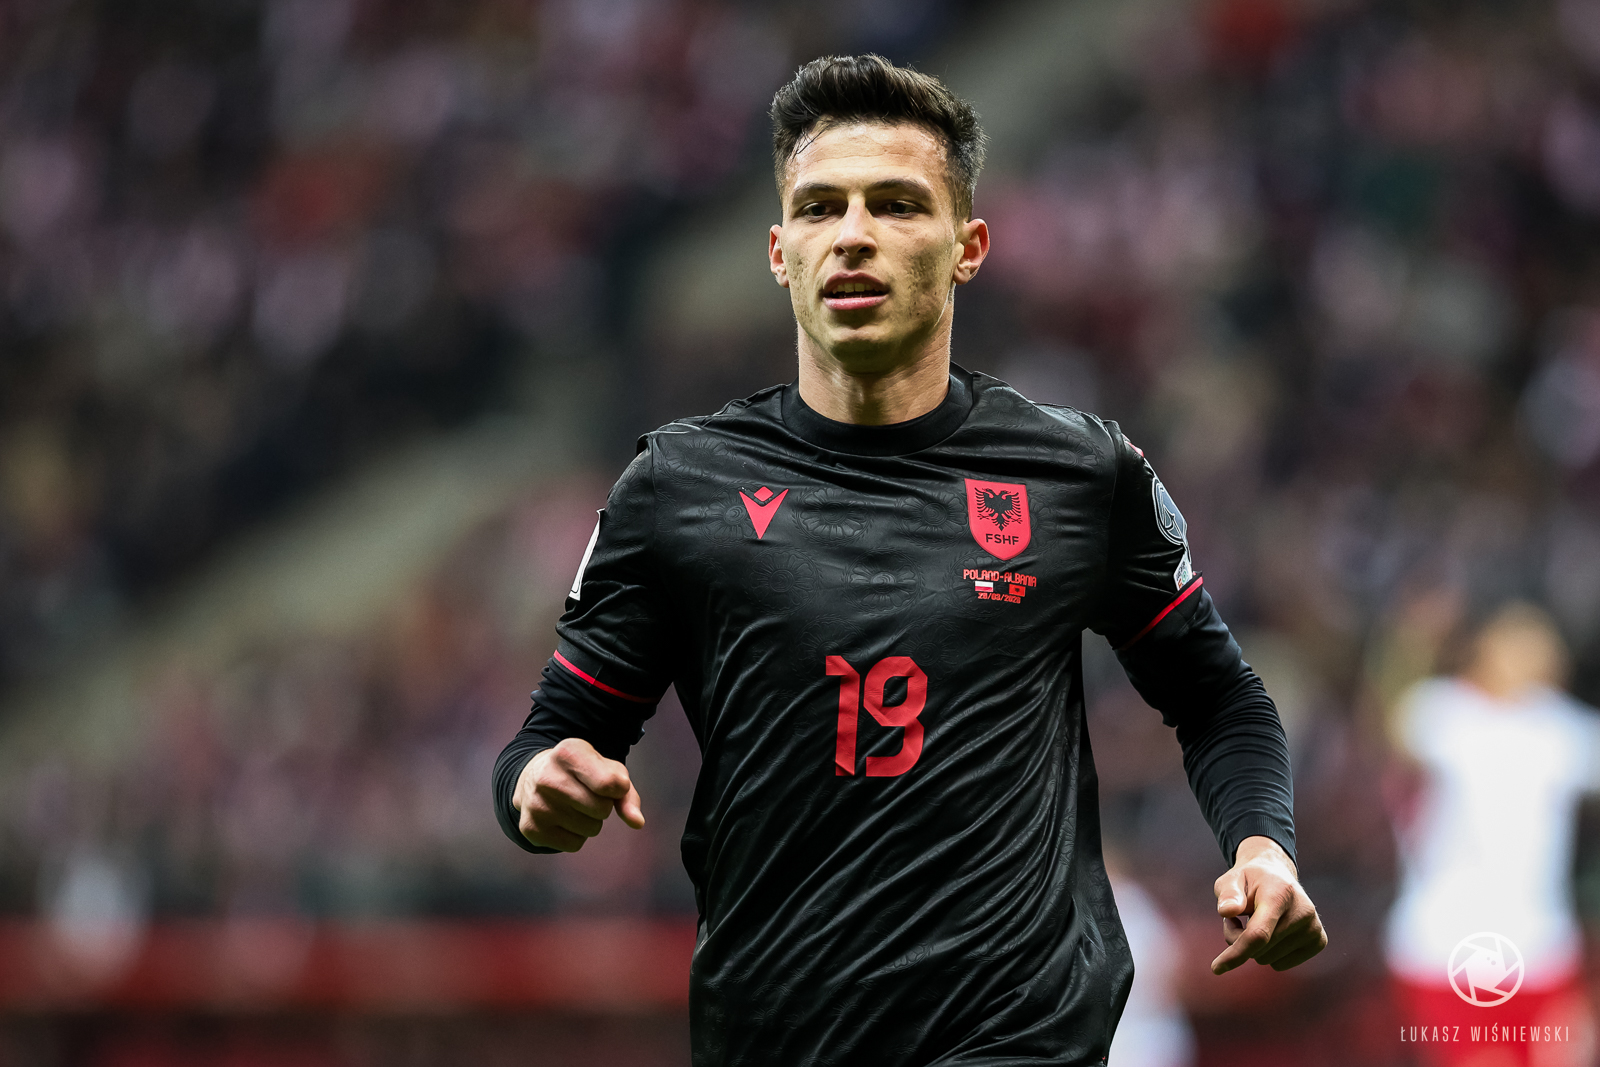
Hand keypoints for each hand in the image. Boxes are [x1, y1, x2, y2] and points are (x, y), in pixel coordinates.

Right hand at [512, 738, 644, 851]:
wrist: (534, 777)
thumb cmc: (582, 773)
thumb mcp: (606, 770)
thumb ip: (626, 794)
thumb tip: (637, 823)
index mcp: (568, 753)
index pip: (610, 784)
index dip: (618, 789)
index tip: (608, 782)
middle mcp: (547, 777)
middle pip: (602, 810)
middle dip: (603, 806)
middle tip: (587, 794)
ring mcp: (536, 804)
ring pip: (591, 829)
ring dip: (590, 821)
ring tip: (573, 805)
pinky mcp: (530, 828)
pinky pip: (575, 844)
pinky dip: (576, 835)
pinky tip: (562, 818)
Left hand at [1210, 835, 1326, 973]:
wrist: (1277, 875)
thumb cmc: (1249, 880)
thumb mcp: (1231, 880)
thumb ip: (1227, 894)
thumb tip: (1226, 911)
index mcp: (1280, 894)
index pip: (1258, 934)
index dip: (1236, 953)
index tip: (1216, 968)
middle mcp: (1303, 912)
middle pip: (1259, 949)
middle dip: (1238, 940)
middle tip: (1236, 918)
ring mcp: (1314, 928)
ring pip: (1268, 959)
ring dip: (1253, 947)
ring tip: (1254, 921)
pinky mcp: (1318, 941)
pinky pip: (1280, 964)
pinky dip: (1268, 953)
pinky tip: (1271, 931)